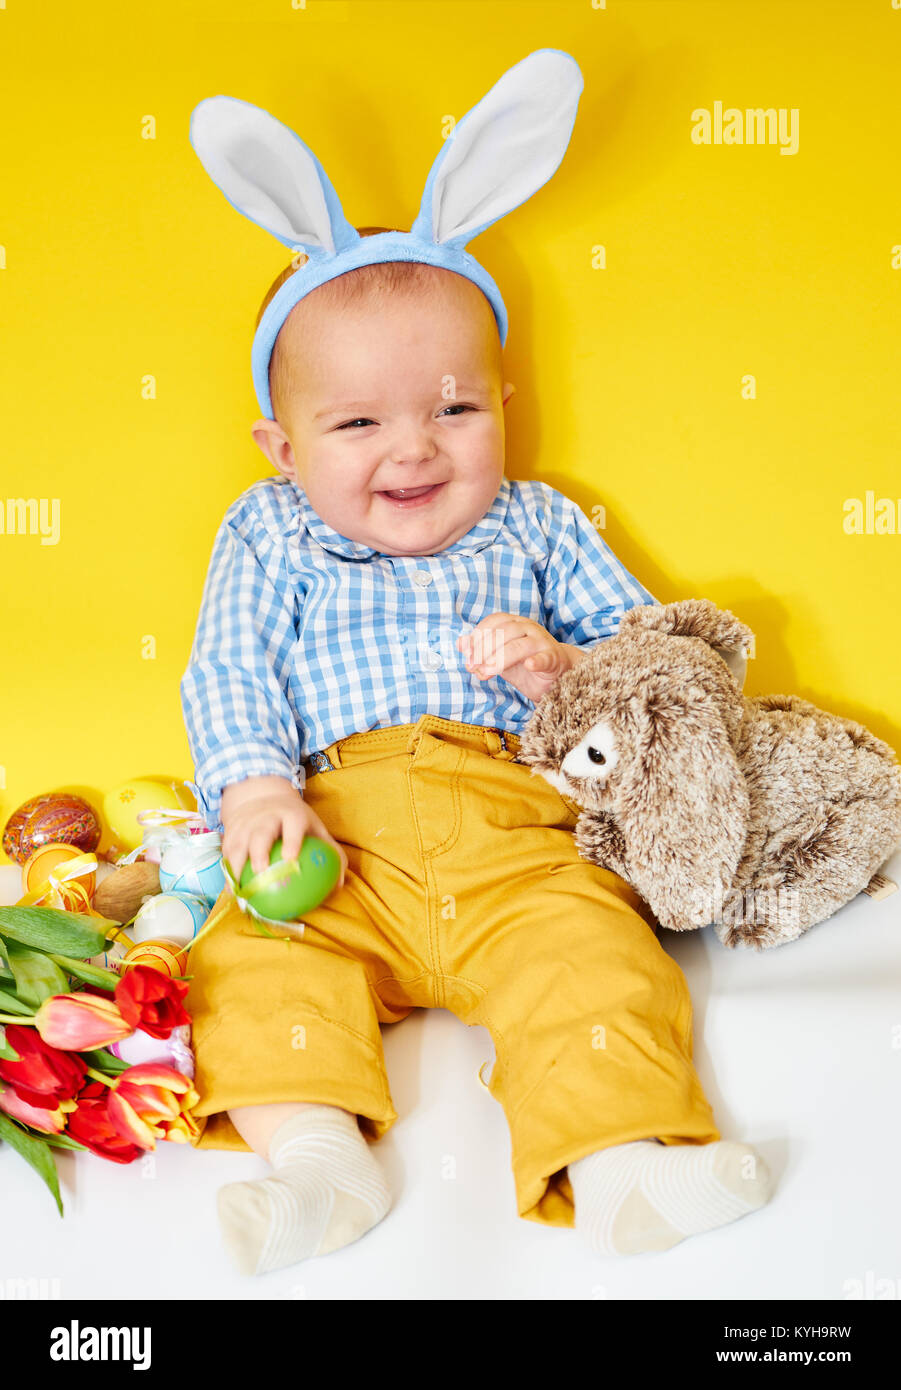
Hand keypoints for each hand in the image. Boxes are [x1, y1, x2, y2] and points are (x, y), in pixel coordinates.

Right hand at [220, 775, 347, 887]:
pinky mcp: (230, 832)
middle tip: (261, 873)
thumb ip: (330, 853)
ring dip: (236, 867)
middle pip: (260, 834)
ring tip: (241, 891)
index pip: (292, 825)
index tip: (290, 859)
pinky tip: (233, 892)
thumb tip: (339, 885)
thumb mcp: (315, 828)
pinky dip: (228, 872)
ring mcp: (246, 824)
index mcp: (291, 814)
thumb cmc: (294, 820)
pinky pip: (226, 853)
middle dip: (259, 853)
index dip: (291, 840)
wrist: (261, 796)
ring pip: (237, 844)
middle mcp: (266, 817)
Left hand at [457, 613, 582, 703]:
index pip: (494, 621)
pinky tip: (528, 666)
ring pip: (520, 645)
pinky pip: (545, 658)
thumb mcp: (498, 657)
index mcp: (514, 623)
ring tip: (488, 672)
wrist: (556, 674)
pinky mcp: (553, 658)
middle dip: (484, 649)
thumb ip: (481, 650)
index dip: (478, 637)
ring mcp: (542, 642)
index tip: (467, 655)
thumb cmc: (524, 663)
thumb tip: (460, 644)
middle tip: (474, 667)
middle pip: (505, 632)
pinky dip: (536, 661)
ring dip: (500, 658)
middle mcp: (528, 628)